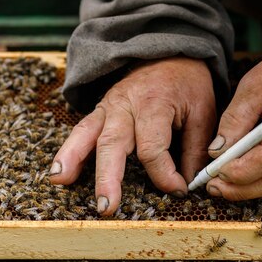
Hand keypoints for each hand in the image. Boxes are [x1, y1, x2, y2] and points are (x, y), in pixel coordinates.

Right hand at [49, 57, 215, 215]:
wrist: (171, 55)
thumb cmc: (188, 86)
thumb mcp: (203, 113)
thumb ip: (195, 150)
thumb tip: (188, 184)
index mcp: (155, 103)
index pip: (153, 148)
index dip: (165, 175)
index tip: (179, 189)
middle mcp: (126, 105)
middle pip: (113, 143)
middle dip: (108, 177)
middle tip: (107, 206)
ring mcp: (108, 107)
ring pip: (86, 134)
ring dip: (73, 159)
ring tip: (61, 182)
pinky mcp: (100, 112)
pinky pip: (81, 131)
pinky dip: (68, 151)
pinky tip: (58, 173)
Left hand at [205, 35, 261, 199]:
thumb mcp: (253, 86)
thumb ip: (234, 120)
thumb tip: (216, 153)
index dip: (241, 170)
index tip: (215, 170)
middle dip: (241, 188)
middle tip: (212, 186)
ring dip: (248, 188)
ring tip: (220, 184)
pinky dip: (259, 180)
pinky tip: (239, 175)